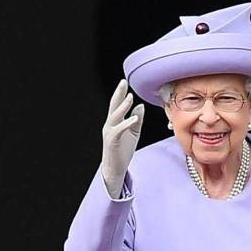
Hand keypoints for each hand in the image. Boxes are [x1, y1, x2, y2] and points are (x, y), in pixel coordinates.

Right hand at [101, 79, 144, 197]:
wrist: (116, 168)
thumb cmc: (123, 150)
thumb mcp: (133, 133)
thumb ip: (137, 120)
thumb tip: (140, 106)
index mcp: (115, 122)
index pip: (117, 105)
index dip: (121, 93)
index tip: (124, 82)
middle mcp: (110, 125)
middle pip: (113, 106)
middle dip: (118, 94)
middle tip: (123, 82)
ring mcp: (110, 132)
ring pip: (115, 116)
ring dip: (123, 107)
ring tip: (130, 98)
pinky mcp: (112, 141)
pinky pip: (119, 130)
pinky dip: (126, 123)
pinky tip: (134, 118)